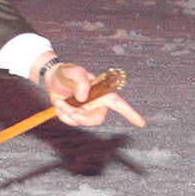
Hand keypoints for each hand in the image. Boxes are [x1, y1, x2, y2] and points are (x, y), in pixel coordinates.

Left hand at [31, 55, 145, 128]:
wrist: (53, 79)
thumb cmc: (68, 73)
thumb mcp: (74, 72)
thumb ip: (81, 81)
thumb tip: (84, 98)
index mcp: (102, 93)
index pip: (119, 104)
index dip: (130, 113)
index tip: (141, 123)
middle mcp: (97, 104)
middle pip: (97, 120)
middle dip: (82, 118)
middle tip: (69, 111)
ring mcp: (86, 111)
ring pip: (82, 122)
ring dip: (68, 113)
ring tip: (59, 102)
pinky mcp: (76, 115)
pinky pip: (72, 122)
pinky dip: (63, 115)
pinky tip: (59, 104)